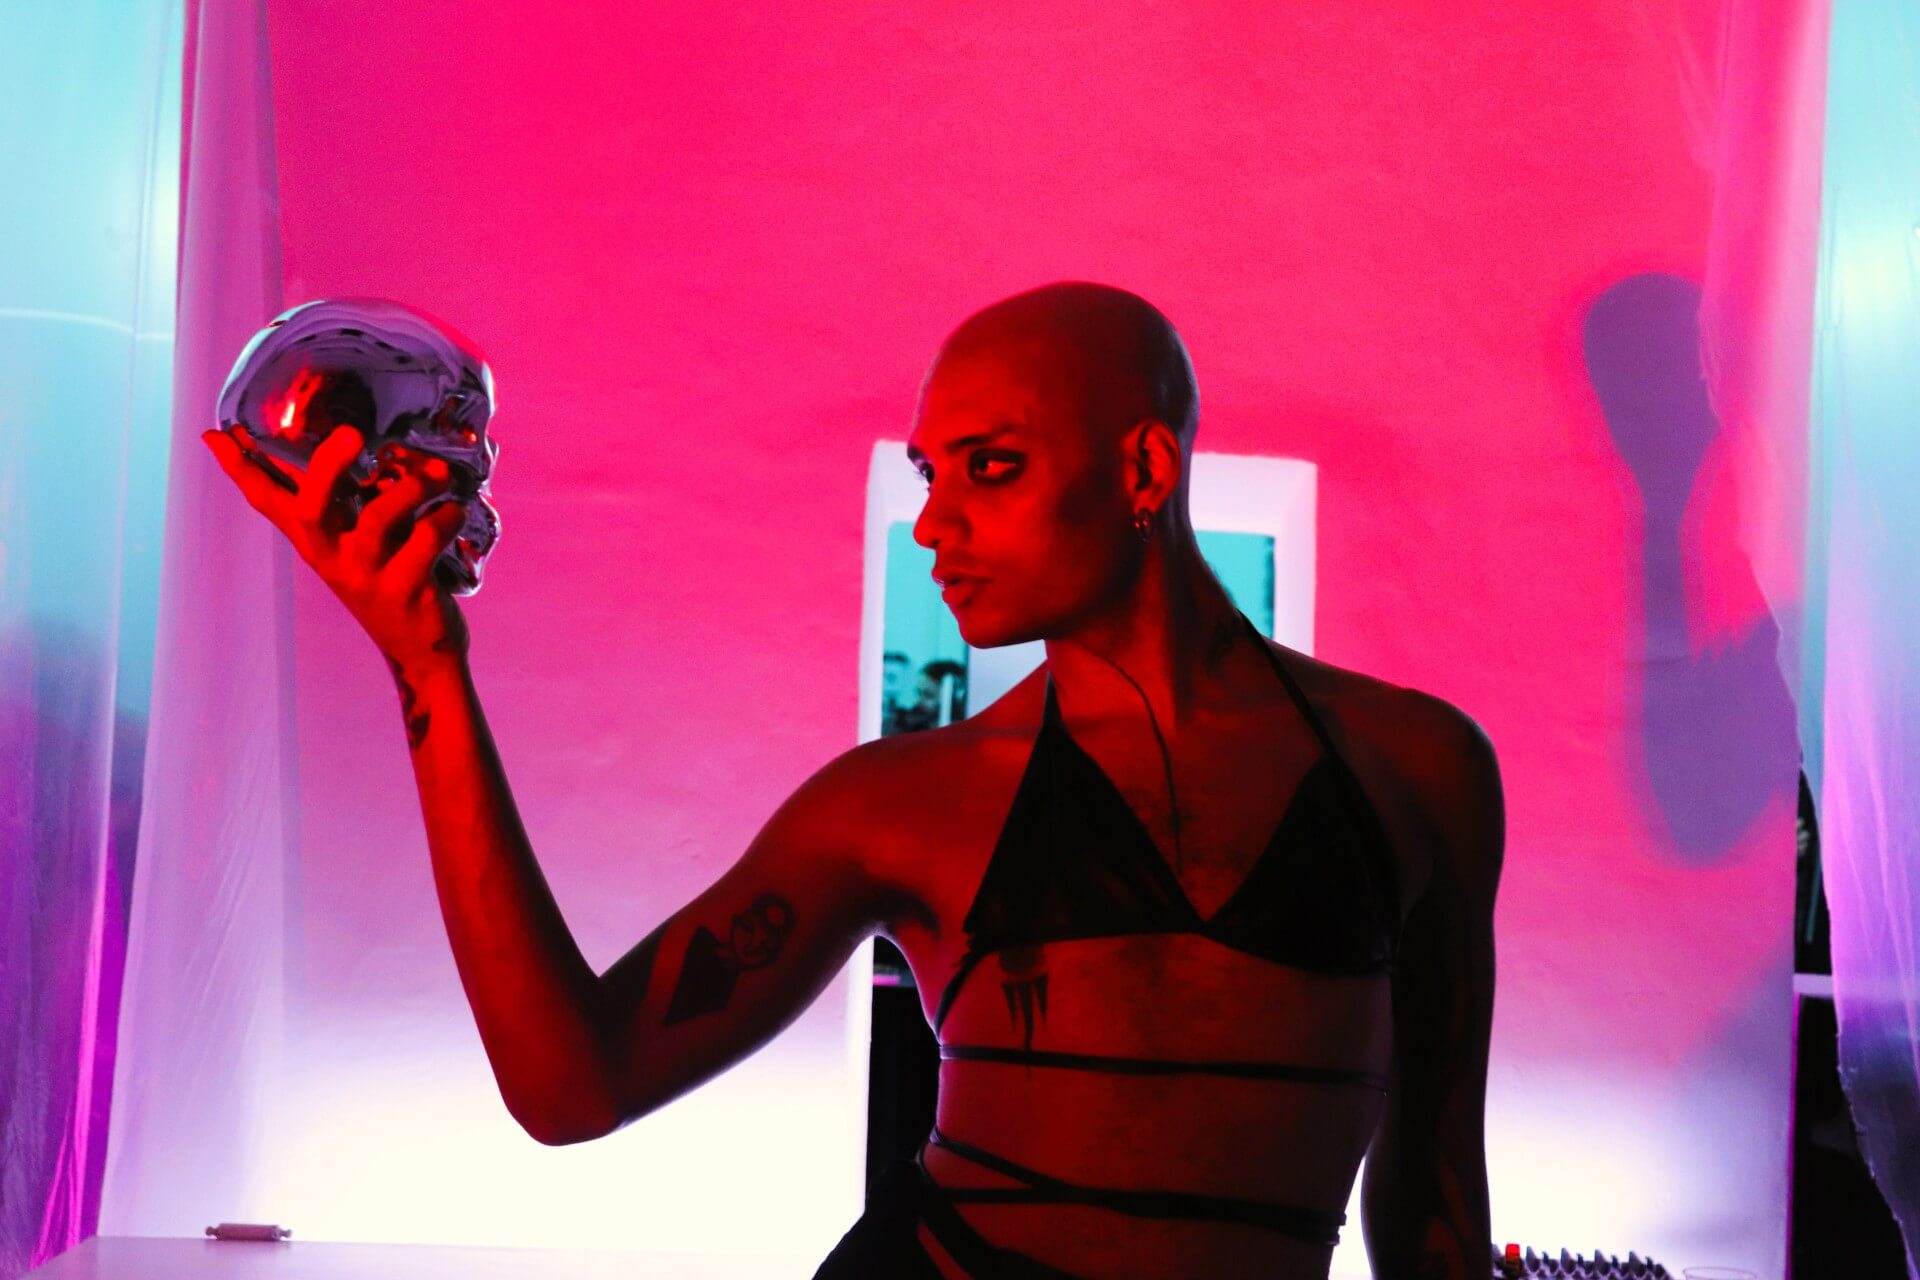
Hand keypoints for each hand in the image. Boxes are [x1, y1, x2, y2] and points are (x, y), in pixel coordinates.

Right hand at [201, 424, 471, 669]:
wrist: (418, 652)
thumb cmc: (388, 582)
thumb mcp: (354, 545)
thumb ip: (347, 505)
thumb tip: (345, 448)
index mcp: (315, 542)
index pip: (267, 502)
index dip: (241, 469)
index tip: (213, 435)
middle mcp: (332, 557)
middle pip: (310, 509)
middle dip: (325, 467)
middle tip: (350, 433)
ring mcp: (366, 575)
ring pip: (374, 522)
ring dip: (409, 489)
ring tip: (437, 473)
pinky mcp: (404, 590)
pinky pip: (424, 543)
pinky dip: (444, 519)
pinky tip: (455, 509)